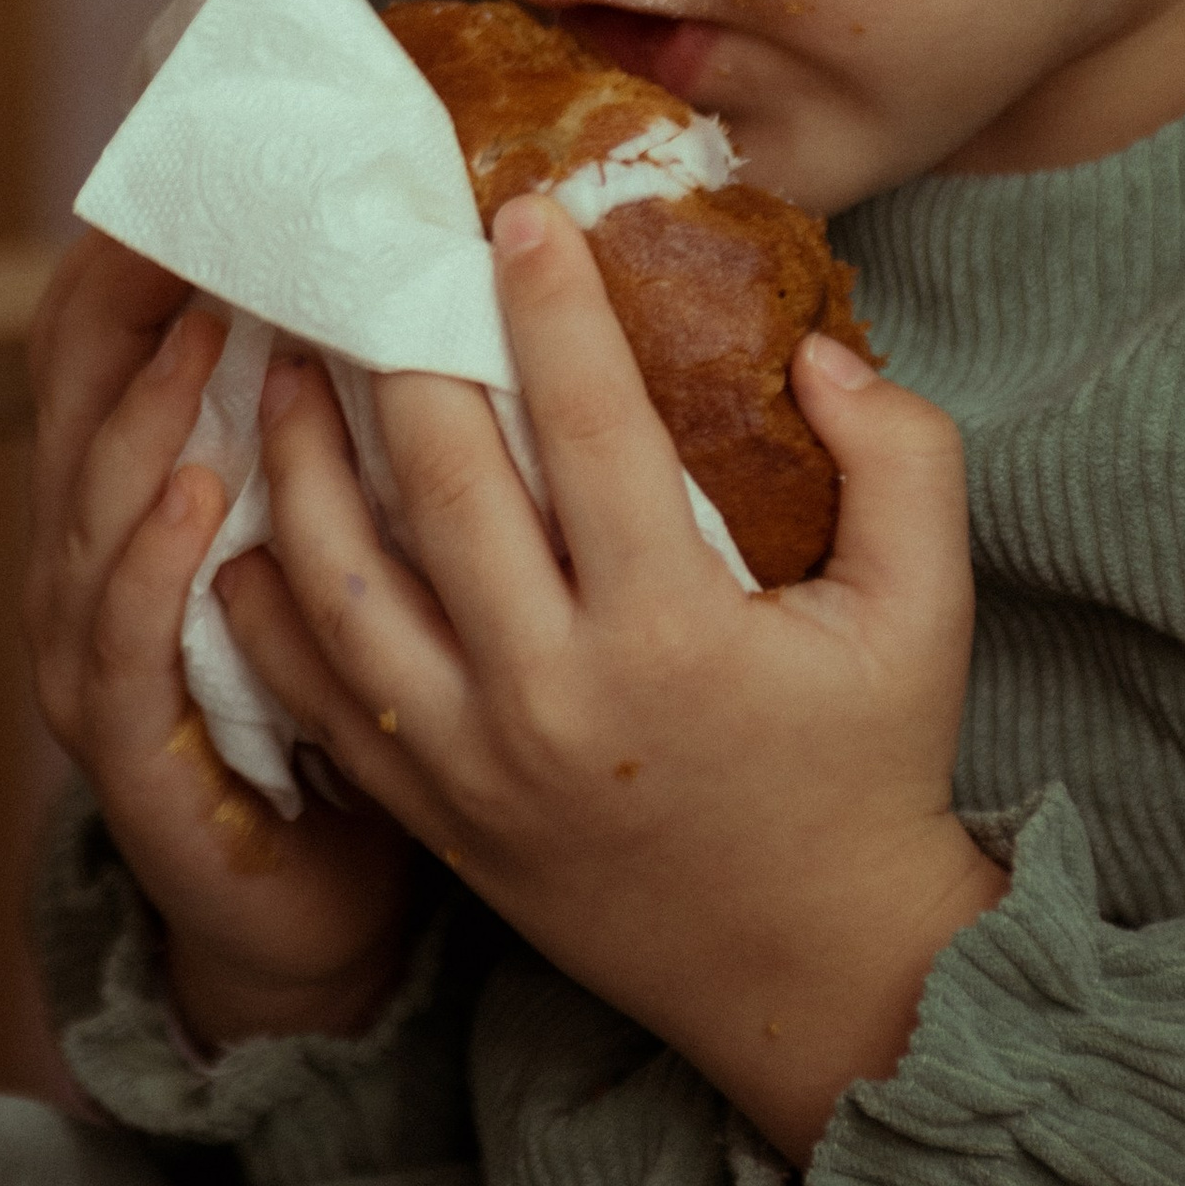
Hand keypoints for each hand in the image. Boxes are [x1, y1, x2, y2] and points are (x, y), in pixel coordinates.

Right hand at [23, 229, 419, 1050]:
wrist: (320, 902)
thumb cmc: (364, 691)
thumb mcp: (367, 526)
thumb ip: (381, 405)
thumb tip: (458, 246)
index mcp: (152, 485)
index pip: (115, 332)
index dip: (148, 239)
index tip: (214, 143)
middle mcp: (96, 556)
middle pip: (80, 389)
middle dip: (130, 293)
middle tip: (201, 200)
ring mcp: (94, 654)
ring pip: (94, 503)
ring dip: (147, 409)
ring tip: (205, 323)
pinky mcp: (129, 755)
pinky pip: (122, 646)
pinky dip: (153, 563)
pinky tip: (204, 492)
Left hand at [219, 197, 1002, 1160]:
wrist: (814, 972)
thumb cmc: (868, 767)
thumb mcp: (930, 610)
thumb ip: (903, 458)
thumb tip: (815, 353)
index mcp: (674, 634)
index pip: (590, 426)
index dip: (548, 306)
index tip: (515, 213)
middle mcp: (554, 696)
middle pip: (440, 484)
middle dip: (399, 351)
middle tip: (374, 258)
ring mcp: (475, 763)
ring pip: (343, 584)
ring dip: (303, 461)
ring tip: (286, 365)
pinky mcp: (433, 813)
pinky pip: (315, 692)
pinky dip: (270, 601)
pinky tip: (254, 518)